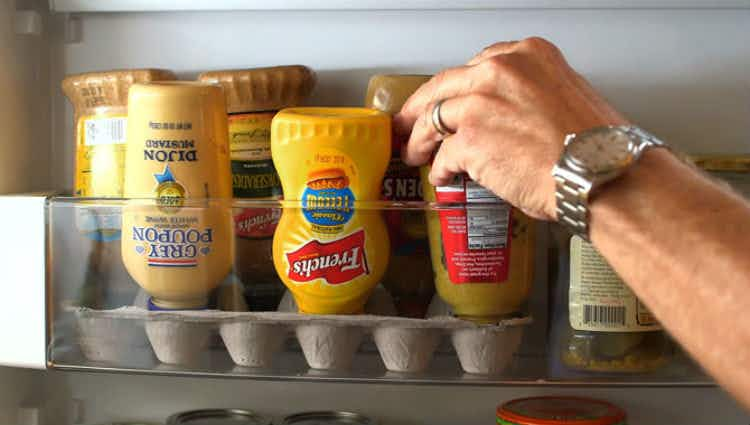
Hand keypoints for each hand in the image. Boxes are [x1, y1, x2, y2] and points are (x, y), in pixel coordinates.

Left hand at [394, 37, 627, 219]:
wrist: (601, 173)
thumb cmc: (595, 148)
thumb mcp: (564, 97)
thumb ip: (528, 96)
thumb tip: (504, 117)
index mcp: (527, 55)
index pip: (474, 67)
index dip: (454, 89)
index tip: (445, 100)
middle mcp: (500, 71)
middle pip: (443, 87)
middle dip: (420, 108)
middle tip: (409, 122)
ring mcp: (481, 103)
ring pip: (433, 119)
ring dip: (420, 139)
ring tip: (414, 153)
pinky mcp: (470, 139)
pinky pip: (442, 154)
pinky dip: (438, 168)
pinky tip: (441, 177)